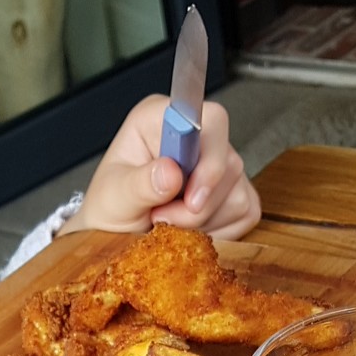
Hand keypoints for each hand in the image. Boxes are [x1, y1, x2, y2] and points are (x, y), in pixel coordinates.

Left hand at [62, 94, 260, 242]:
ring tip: (169, 223)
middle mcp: (196, 136)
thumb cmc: (110, 208)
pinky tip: (189, 231)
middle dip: (195, 207)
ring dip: (202, 223)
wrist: (115, 235)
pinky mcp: (234, 192)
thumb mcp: (113, 198)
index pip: (212, 120)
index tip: (192, 197)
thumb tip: (170, 172)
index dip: (210, 159)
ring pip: (238, 195)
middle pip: (228, 164)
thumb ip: (139, 184)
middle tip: (160, 218)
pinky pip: (245, 214)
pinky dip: (218, 232)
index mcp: (161, 120)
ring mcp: (219, 164)